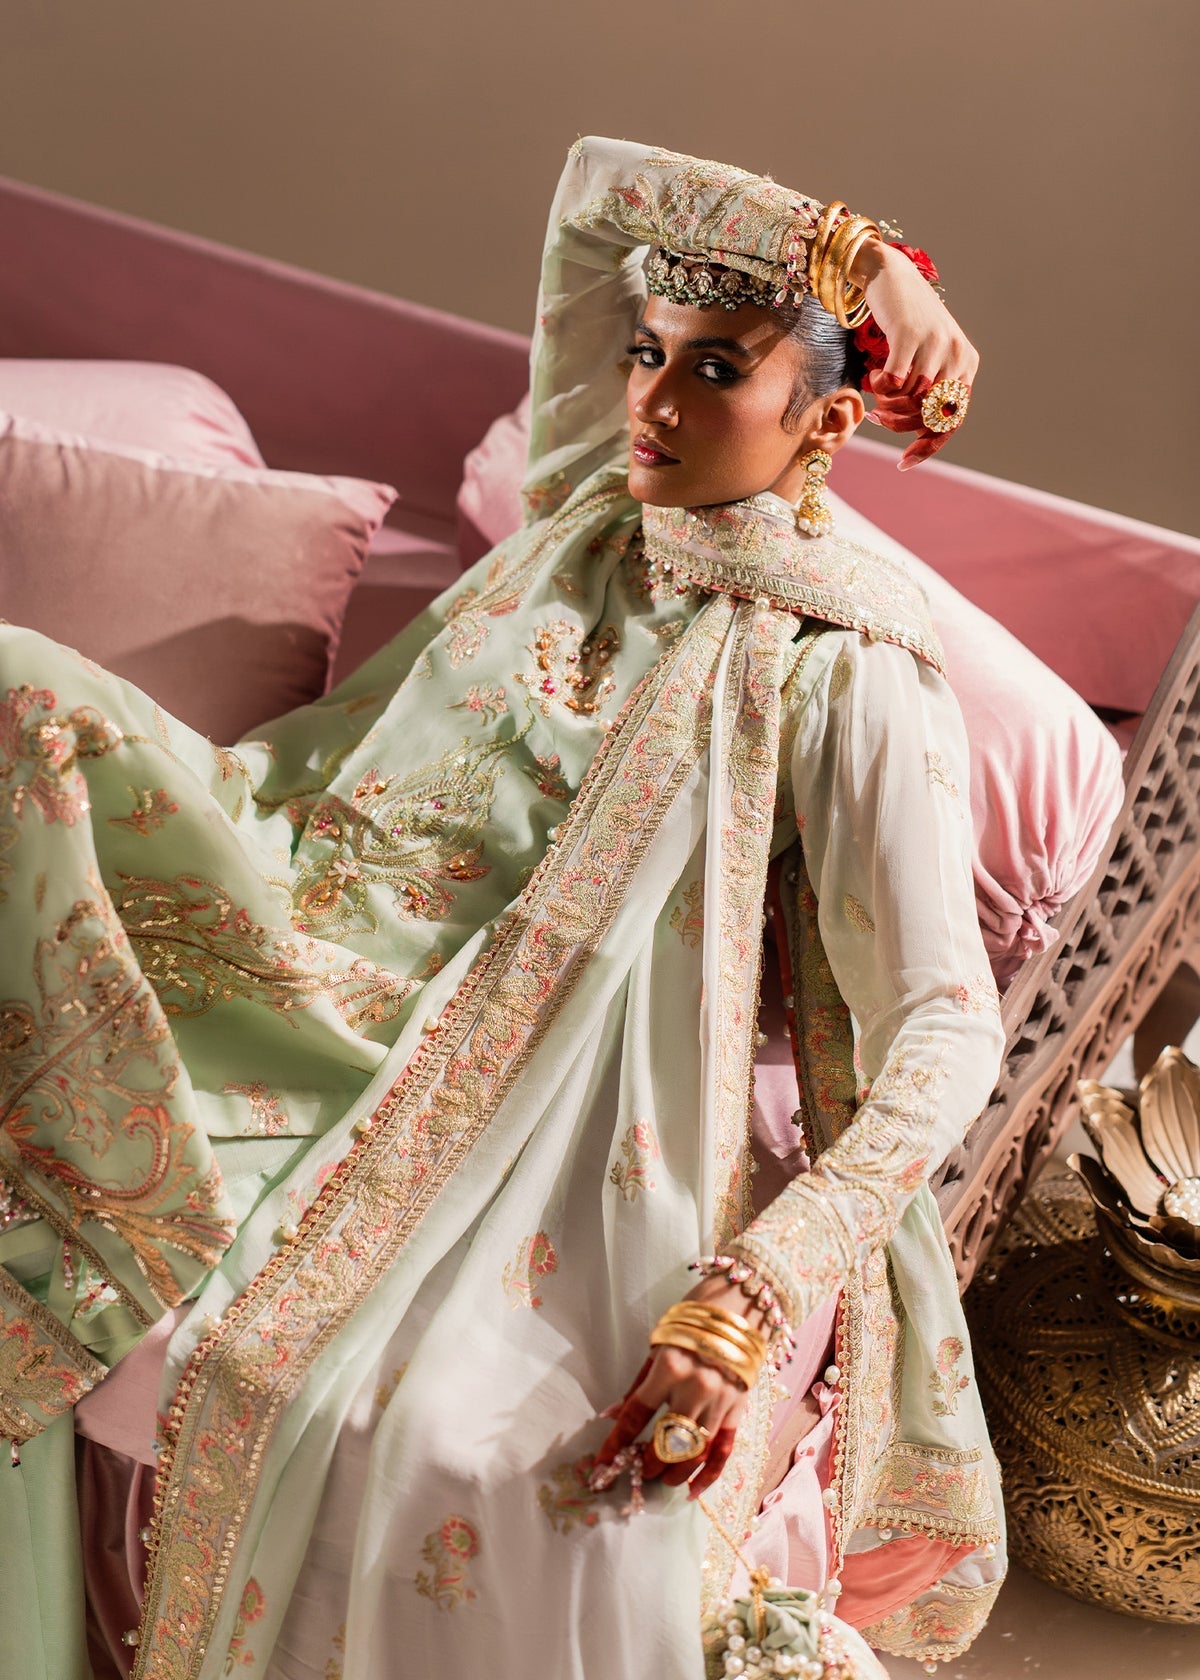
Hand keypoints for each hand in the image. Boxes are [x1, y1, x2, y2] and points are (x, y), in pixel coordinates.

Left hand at [592, 1277, 765, 1498]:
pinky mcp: (739, 1407)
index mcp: (669, 1368)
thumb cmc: (693, 1318)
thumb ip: (638, 1383)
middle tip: (635, 1473)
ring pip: (694, 1453)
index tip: (601, 1466)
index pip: (636, 1416)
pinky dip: (709, 1475)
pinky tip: (693, 1492)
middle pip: (667, 1442)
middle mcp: (696, 1388)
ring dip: (673, 1473)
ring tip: (659, 1480)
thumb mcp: (658, 1344)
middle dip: (646, 1464)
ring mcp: (720, 1400)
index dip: (616, 1445)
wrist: (741, 1302)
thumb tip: (613, 1415)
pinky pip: (724, 1450)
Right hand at [852, 239, 978, 470]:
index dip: (928, 447)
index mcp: (967, 364)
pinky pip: (895, 381)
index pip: (952, 420)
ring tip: (876, 396)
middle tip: (878, 418)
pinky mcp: (911, 334)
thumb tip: (920, 435)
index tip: (904, 463)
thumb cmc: (906, 323)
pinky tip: (873, 377)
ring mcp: (936, 343)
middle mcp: (958, 353)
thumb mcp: (927, 357)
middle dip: (900, 426)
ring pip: (913, 400)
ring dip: (887, 407)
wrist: (890, 276)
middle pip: (931, 415)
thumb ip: (929, 391)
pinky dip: (880, 388)